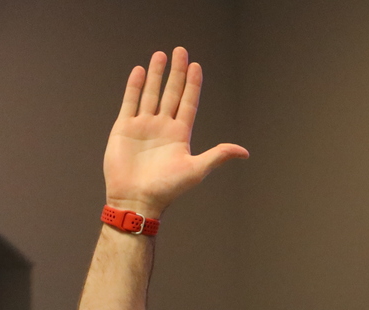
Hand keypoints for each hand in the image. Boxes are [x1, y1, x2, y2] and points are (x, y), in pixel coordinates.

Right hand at [103, 47, 247, 218]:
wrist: (136, 199)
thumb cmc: (168, 188)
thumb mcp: (197, 170)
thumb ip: (218, 156)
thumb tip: (245, 152)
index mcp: (180, 135)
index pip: (189, 103)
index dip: (193, 85)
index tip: (197, 66)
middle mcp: (163, 126)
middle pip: (172, 93)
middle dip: (177, 73)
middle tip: (181, 50)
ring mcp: (143, 125)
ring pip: (151, 94)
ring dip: (157, 75)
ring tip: (161, 54)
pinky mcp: (124, 128)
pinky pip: (130, 102)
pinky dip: (135, 86)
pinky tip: (140, 71)